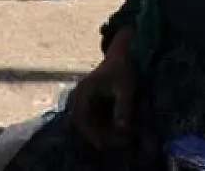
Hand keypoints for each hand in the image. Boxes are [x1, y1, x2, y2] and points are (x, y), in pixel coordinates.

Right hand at [67, 28, 137, 148]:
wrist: (123, 58)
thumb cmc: (123, 70)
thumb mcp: (125, 88)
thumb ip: (123, 108)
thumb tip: (122, 129)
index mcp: (84, 90)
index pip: (78, 117)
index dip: (88, 133)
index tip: (102, 145)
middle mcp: (80, 97)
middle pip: (82, 123)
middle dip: (99, 136)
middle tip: (120, 142)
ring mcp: (85, 101)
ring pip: (89, 124)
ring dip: (104, 134)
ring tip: (125, 138)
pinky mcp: (92, 105)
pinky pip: (95, 122)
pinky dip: (107, 129)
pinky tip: (123, 131)